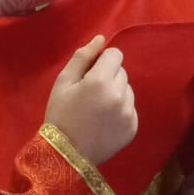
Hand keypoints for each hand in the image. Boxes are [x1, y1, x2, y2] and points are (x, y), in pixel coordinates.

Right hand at [44, 34, 136, 166]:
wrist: (66, 155)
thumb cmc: (60, 115)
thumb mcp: (63, 82)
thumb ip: (82, 57)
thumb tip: (101, 38)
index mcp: (101, 81)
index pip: (115, 54)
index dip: (102, 61)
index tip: (89, 75)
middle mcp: (120, 95)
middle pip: (121, 71)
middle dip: (108, 76)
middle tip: (90, 93)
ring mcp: (129, 113)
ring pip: (128, 89)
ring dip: (116, 92)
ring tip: (98, 108)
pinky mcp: (133, 128)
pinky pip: (130, 108)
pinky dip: (120, 110)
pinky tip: (104, 121)